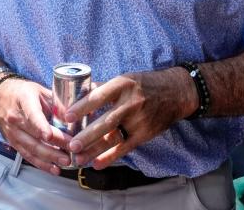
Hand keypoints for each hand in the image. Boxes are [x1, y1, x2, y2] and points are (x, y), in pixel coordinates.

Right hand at [0, 78, 72, 174]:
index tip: (50, 136)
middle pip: (34, 136)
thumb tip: (73, 116)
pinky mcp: (13, 142)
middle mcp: (15, 118)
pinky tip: (54, 169)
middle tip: (69, 153)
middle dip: (53, 147)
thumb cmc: (22, 92)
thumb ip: (56, 102)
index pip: (32, 115)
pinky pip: (27, 155)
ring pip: (31, 149)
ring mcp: (12, 132)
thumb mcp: (39, 90)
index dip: (40, 127)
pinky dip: (41, 164)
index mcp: (24, 100)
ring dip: (49, 158)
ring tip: (65, 162)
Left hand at [66, 67, 191, 168]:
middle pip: (106, 121)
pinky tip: (97, 164)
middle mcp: (131, 102)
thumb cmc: (144, 84)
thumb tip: (77, 93)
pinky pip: (125, 147)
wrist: (176, 92)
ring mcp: (139, 120)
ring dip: (95, 150)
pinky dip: (111, 157)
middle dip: (87, 135)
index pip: (99, 96)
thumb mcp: (125, 79)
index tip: (67, 115)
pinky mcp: (145, 134)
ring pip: (114, 137)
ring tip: (78, 159)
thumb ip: (103, 88)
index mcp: (123, 85)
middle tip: (71, 145)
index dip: (82, 106)